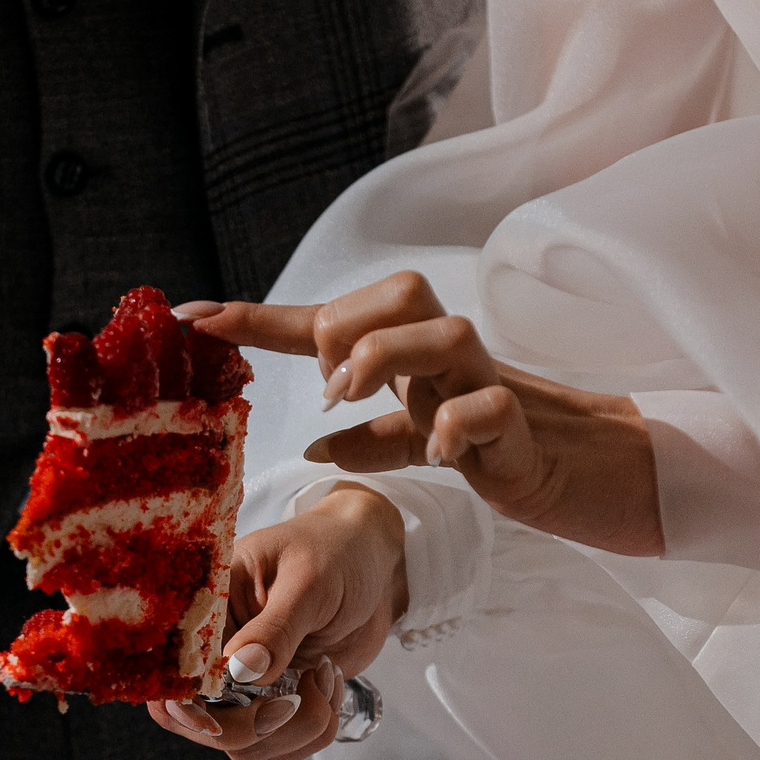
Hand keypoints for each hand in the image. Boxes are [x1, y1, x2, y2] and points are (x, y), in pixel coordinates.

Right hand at [148, 485, 406, 759]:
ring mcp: (248, 684)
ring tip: (326, 677)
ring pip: (247, 745)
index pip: (170, 671)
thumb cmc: (335, 553)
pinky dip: (315, 731)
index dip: (184, 705)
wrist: (374, 566)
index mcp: (206, 611)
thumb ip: (275, 627)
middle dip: (255, 726)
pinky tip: (330, 686)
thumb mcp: (308, 581)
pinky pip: (283, 746)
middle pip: (203, 724)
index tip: (220, 715)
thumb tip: (240, 669)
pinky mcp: (279, 701)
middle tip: (298, 700)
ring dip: (296, 728)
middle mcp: (218, 653)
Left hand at [188, 273, 663, 555]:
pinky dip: (452, 423)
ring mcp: (484, 383)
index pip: (325, 320)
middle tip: (327, 383)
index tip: (189, 319)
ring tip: (350, 401)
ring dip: (385, 358)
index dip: (255, 319)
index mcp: (408, 353)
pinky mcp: (516, 425)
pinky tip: (431, 451)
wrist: (570, 467)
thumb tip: (310, 445)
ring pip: (444, 331)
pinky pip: (487, 405)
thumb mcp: (412, 436)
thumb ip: (364, 437)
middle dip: (350, 326)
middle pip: (403, 291)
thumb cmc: (485, 441)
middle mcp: (444, 354)